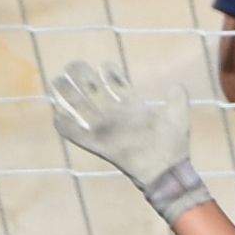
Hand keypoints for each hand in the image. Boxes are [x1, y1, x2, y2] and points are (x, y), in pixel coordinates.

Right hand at [45, 55, 202, 218]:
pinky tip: (56, 115)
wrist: (166, 171)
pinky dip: (66, 127)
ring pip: (82, 109)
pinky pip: (77, 135)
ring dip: (68, 95)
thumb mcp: (178, 118)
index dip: (111, 75)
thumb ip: (178, 99)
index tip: (104, 64)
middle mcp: (117, 118)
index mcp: (133, 109)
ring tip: (57, 80)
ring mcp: (107, 131)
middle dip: (82, 78)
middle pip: (94, 93)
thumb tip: (176, 85)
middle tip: (73, 64)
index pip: (118, 87)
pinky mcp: (100, 146)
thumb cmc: (174, 146)